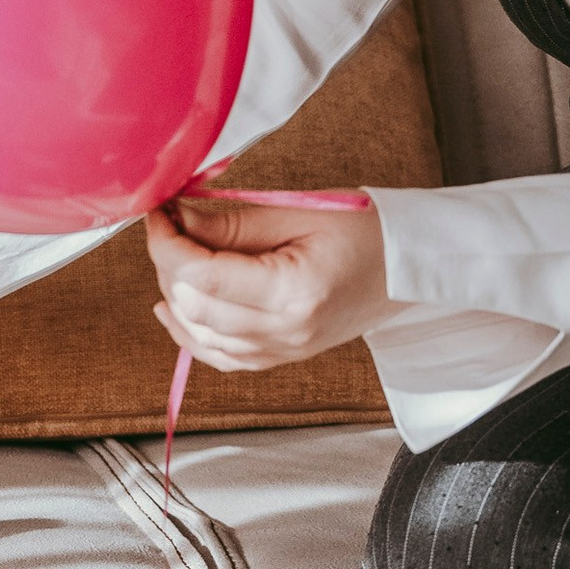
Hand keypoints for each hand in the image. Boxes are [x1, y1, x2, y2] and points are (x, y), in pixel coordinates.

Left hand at [144, 193, 392, 370]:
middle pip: (195, 306)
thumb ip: (232, 221)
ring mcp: (285, 351)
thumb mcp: (298, 212)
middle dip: (168, 264)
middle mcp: (287, 331)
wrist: (409, 265)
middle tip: (168, 226)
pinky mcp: (283, 356)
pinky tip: (173, 307)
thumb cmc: (366, 230)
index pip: (202, 275)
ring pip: (201, 337)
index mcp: (294, 292)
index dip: (167, 243)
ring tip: (173, 257)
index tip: (159, 213)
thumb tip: (177, 218)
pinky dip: (191, 333)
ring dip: (175, 296)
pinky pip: (222, 356)